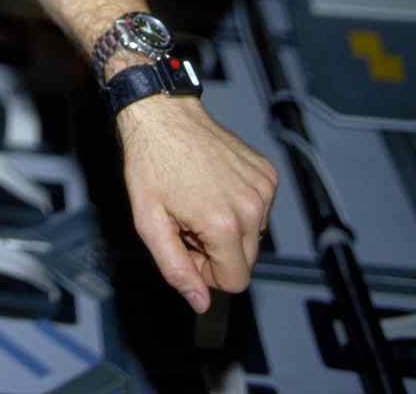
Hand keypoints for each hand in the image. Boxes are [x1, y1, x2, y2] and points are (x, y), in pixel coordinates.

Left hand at [118, 95, 276, 312]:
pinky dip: (239, 204)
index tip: (186, 246)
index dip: (207, 272)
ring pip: (254, 235)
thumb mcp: (149, 221)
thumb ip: (175, 268)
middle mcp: (252, 207)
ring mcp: (263, 188)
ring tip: (197, 198)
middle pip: (246, 261)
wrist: (162, 113)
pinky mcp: (267, 173)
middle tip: (187, 221)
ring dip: (228, 227)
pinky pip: (260, 208)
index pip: (235, 282)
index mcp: (224, 224)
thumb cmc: (150, 162)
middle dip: (216, 251)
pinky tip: (213, 183)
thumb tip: (201, 303)